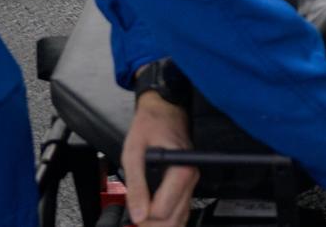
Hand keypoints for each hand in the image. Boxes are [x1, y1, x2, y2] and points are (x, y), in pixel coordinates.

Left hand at [120, 92, 196, 226]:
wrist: (164, 109)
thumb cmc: (150, 125)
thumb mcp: (134, 152)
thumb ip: (136, 185)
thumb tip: (137, 214)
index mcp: (181, 170)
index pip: (163, 210)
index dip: (144, 216)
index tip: (133, 209)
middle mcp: (191, 178)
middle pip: (173, 220)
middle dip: (151, 224)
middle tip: (135, 217)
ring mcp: (191, 181)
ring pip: (180, 218)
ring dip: (159, 223)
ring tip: (141, 216)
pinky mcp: (188, 183)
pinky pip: (181, 209)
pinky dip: (167, 218)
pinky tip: (153, 215)